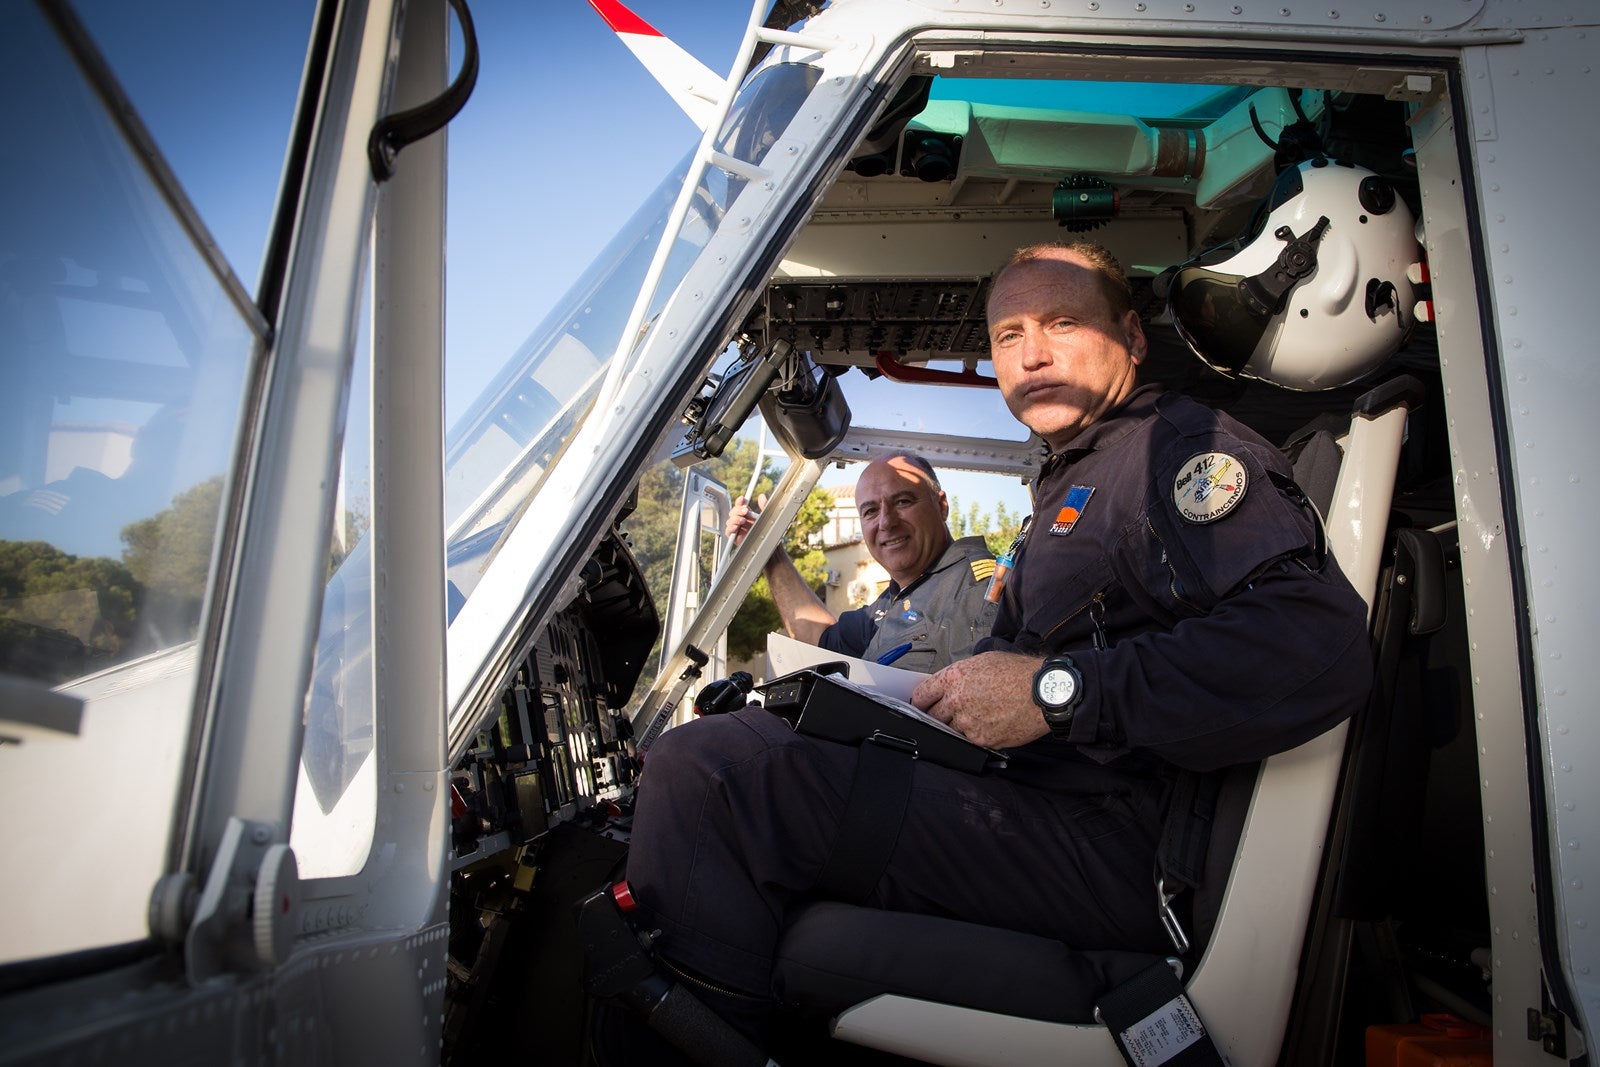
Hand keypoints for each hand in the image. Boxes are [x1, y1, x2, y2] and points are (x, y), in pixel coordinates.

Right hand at [725, 493, 766, 545]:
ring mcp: (738, 529)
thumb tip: (761, 496)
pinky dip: (731, 528)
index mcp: (748, 515)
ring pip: (730, 520)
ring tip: (743, 520)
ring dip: (735, 519)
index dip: (740, 501)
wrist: (768, 545)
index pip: (740, 506)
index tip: (743, 498)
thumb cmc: (767, 532)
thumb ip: (764, 506)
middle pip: (733, 512)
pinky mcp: (735, 538)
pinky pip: (728, 531)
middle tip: (746, 511)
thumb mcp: (766, 517)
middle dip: (738, 510)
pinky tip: (736, 527)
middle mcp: (742, 521)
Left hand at [911, 651, 1049, 749]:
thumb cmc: (1018, 673)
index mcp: (954, 677)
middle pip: (932, 716)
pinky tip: (989, 724)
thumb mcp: (983, 661)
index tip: (923, 705)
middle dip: (937, 715)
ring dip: (957, 726)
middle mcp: (956, 700)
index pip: (921, 694)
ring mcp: (968, 722)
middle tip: (949, 713)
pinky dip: (975, 735)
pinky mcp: (981, 739)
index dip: (921, 701)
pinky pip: (968, 740)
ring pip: (950, 730)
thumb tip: (946, 686)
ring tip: (977, 716)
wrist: (1044, 692)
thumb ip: (959, 675)